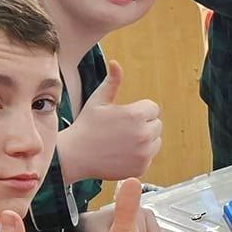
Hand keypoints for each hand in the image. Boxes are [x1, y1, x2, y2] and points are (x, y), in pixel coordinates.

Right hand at [61, 61, 161, 182]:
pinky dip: (140, 156)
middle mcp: (143, 134)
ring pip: (156, 141)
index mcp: (136, 115)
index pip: (153, 108)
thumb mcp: (98, 100)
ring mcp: (144, 153)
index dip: (139, 111)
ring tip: (122, 142)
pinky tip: (122, 154)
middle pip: (156, 125)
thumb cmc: (86, 126)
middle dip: (143, 125)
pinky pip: (149, 157)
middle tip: (122, 130)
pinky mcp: (142, 167)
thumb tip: (116, 63)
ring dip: (144, 140)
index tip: (123, 117)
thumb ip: (112, 82)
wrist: (75, 156)